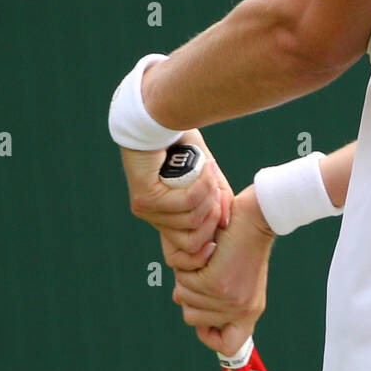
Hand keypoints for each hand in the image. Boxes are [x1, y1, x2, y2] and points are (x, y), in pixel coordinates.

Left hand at [120, 129, 233, 268]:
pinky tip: (204, 164)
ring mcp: (147, 211)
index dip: (207, 247)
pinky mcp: (145, 199)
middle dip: (213, 217)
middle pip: (193, 243)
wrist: (157, 118)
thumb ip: (216, 200)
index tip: (223, 228)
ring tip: (208, 169)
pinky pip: (186, 203)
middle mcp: (154, 218)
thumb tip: (225, 224)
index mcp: (168, 217)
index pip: (187, 252)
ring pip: (193, 220)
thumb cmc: (182, 144)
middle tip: (217, 189)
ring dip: (209, 194)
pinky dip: (202, 183)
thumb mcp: (207, 176)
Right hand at [171, 186, 275, 355]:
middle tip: (204, 271)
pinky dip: (188, 268)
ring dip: (189, 279)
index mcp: (249, 311)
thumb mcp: (234, 275)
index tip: (203, 322)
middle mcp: (242, 310)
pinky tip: (206, 254)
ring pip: (186, 301)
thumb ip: (214, 296)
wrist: (257, 217)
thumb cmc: (242, 240)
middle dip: (191, 296)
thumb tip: (181, 301)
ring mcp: (229, 300)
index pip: (228, 345)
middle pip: (194, 320)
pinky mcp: (216, 285)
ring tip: (208, 260)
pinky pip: (185, 285)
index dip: (210, 337)